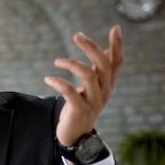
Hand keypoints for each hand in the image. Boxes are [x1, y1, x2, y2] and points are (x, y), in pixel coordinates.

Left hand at [45, 25, 122, 145]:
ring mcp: (93, 101)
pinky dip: (58, 82)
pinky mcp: (79, 109)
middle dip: (91, 47)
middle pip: (103, 64)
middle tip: (77, 35)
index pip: (117, 62)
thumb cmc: (81, 108)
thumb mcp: (91, 88)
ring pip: (88, 75)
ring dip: (71, 64)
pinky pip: (69, 91)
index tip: (115, 28)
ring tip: (57, 61)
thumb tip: (103, 51)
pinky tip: (48, 79)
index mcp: (107, 84)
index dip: (117, 45)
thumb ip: (97, 71)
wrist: (75, 136)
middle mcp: (104, 91)